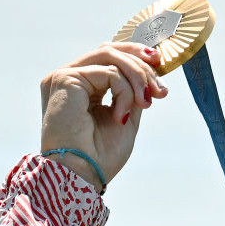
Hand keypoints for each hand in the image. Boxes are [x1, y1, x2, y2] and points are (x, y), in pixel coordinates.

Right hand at [40, 42, 168, 190]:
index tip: (161, 67)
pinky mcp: (64, 78)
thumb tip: (150, 71)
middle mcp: (70, 78)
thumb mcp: (127, 117)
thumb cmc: (101, 156)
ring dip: (137, 77)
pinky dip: (124, 93)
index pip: (109, 57)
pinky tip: (121, 117)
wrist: (83, 175)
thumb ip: (133, 92)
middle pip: (110, 50)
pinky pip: (108, 72)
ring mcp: (65, 76)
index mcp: (81, 87)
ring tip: (146, 102)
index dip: (136, 56)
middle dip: (142, 66)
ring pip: (110, 55)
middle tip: (160, 90)